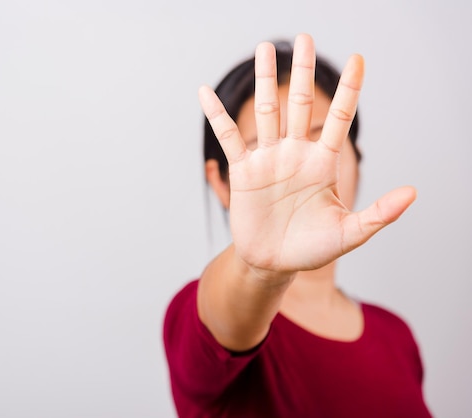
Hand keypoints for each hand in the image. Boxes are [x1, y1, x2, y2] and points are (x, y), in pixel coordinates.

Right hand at [199, 34, 415, 273]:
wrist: (273, 264)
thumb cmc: (311, 249)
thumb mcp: (349, 234)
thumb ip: (378, 214)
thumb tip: (412, 193)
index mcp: (323, 164)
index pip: (339, 119)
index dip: (348, 90)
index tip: (358, 59)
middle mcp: (295, 154)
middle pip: (298, 104)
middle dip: (302, 71)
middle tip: (304, 38)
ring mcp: (268, 159)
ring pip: (266, 112)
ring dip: (264, 80)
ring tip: (264, 48)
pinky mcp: (243, 171)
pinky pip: (228, 138)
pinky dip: (216, 115)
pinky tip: (205, 92)